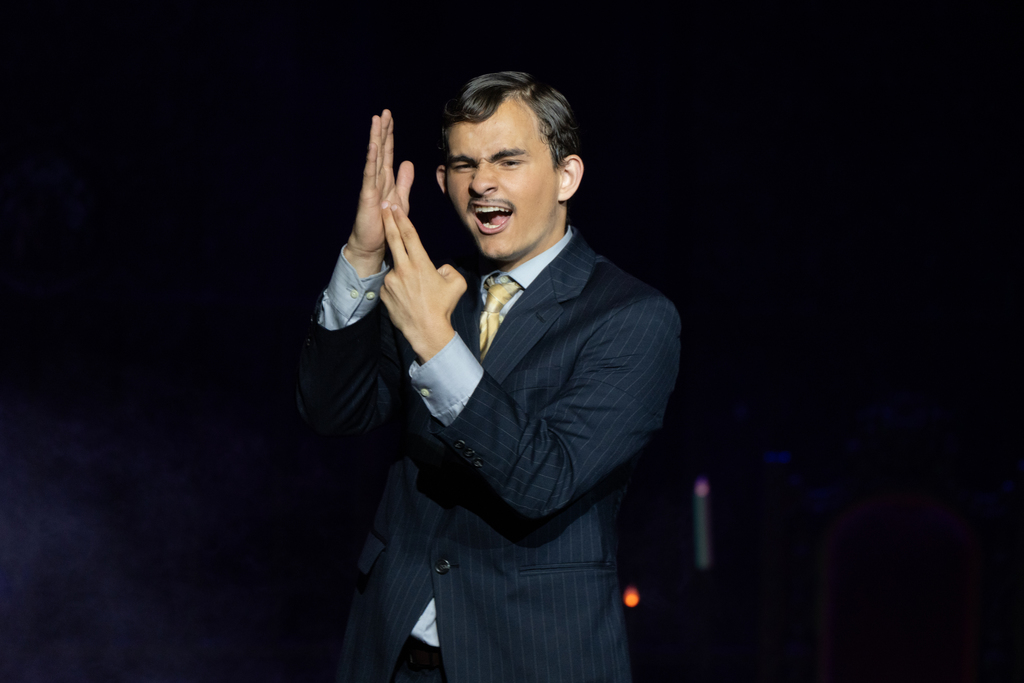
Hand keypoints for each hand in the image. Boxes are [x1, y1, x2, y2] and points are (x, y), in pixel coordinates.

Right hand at [347, 110, 413, 277]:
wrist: (373, 244)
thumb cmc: (385, 223)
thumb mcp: (400, 198)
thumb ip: (404, 181)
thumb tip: (408, 162)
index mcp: (386, 179)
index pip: (388, 153)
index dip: (389, 135)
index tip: (390, 118)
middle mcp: (377, 179)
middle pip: (380, 150)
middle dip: (382, 131)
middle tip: (384, 112)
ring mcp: (371, 186)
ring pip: (374, 157)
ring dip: (375, 138)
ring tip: (376, 120)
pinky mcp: (368, 195)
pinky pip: (370, 174)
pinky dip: (371, 159)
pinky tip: (373, 145)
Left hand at [380, 202, 466, 363]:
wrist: (426, 331)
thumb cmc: (443, 307)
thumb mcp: (455, 283)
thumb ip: (447, 269)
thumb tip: (438, 268)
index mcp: (420, 264)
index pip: (409, 235)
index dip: (401, 219)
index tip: (395, 207)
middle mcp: (403, 269)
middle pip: (393, 239)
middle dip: (387, 220)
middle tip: (383, 206)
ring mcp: (391, 281)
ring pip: (396, 267)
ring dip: (402, 270)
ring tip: (416, 291)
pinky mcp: (384, 292)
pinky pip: (391, 283)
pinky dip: (398, 286)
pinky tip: (408, 298)